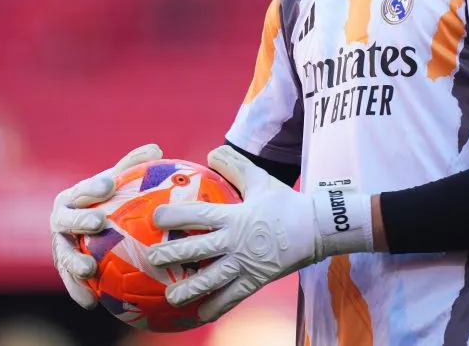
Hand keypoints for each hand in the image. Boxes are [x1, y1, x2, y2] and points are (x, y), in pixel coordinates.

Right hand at [50, 143, 163, 308]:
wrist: (90, 226)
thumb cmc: (110, 200)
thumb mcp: (120, 182)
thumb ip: (134, 166)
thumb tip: (156, 149)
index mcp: (73, 196)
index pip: (82, 189)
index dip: (93, 187)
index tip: (109, 185)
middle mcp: (60, 219)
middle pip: (66, 220)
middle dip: (80, 220)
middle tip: (98, 222)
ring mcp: (59, 244)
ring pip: (63, 254)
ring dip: (74, 263)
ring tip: (90, 270)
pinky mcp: (63, 267)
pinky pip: (69, 280)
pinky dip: (77, 292)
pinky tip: (92, 303)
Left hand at [146, 145, 373, 321]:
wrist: (316, 228)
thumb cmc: (286, 203)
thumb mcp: (260, 179)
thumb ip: (235, 166)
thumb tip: (212, 152)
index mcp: (234, 216)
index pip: (198, 215)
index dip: (174, 216)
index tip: (155, 218)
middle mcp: (235, 241)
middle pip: (197, 250)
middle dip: (171, 255)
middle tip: (151, 259)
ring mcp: (245, 264)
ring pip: (211, 280)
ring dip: (188, 289)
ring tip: (170, 296)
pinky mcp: (256, 281)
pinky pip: (233, 298)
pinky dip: (217, 307)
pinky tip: (201, 315)